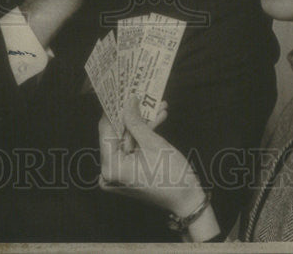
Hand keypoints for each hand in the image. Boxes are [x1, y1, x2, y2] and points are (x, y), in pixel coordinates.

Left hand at [98, 100, 204, 217]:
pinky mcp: (127, 172)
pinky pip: (132, 149)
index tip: (119, 92)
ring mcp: (118, 173)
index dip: (114, 110)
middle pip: (117, 135)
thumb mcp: (153, 143)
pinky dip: (144, 136)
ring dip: (142, 123)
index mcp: (111, 168)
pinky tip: (158, 119)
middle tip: (139, 95)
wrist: (187, 200)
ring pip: (127, 140)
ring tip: (157, 106)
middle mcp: (109, 172)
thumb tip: (128, 101)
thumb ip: (136, 121)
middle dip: (132, 115)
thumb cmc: (172, 177)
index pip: (106, 131)